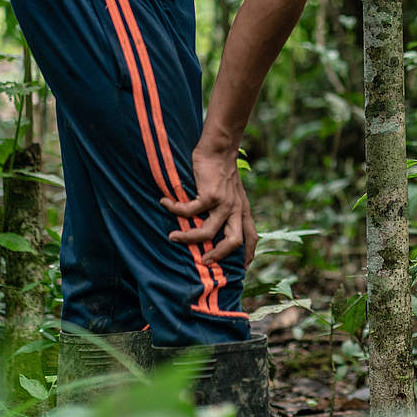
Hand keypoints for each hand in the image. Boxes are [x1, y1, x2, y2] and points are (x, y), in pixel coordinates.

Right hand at [163, 149, 258, 265]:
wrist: (220, 148)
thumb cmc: (222, 170)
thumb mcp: (232, 192)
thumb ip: (228, 208)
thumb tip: (213, 222)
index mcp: (243, 210)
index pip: (251, 237)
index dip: (248, 255)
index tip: (242, 268)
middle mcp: (236, 209)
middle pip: (235, 241)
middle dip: (219, 255)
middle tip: (204, 261)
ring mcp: (224, 203)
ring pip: (207, 232)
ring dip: (188, 238)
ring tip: (172, 237)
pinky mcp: (211, 194)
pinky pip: (190, 211)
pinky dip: (175, 210)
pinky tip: (165, 203)